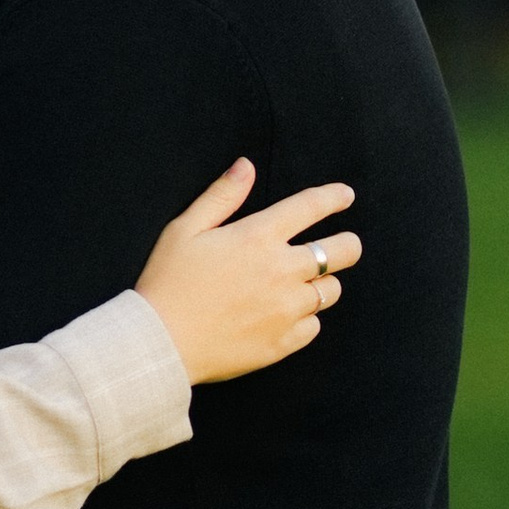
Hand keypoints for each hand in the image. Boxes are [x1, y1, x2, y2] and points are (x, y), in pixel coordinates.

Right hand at [136, 161, 360, 386]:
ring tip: (307, 284)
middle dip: (348, 244)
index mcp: (258, 237)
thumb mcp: (185, 229)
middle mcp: (282, 271)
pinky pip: (314, 326)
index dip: (334, 197)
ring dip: (323, 283)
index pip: (311, 207)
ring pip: (331, 291)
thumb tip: (246, 165)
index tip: (345, 196)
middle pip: (342, 252)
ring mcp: (286, 309)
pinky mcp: (283, 342)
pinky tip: (288, 315)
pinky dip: (306, 319)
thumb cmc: (168, 282)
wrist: (161, 343)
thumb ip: (222, 195)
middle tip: (344, 245)